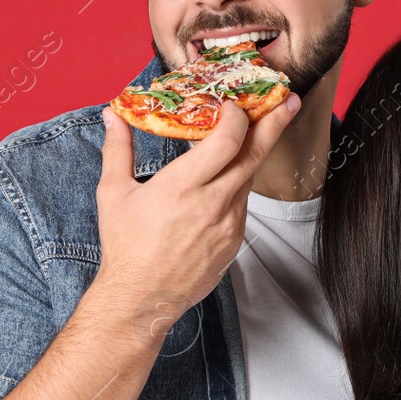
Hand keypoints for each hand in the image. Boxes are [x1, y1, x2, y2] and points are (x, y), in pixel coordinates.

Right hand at [90, 94, 300, 341]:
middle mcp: (212, 204)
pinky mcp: (234, 241)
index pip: (228, 140)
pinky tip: (228, 177)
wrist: (141, 299)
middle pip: (255, 154)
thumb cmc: (125, 246)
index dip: (237, 116)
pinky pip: (242, 203)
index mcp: (182, 187)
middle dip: (275, 123)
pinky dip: (238, 184)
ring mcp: (228, 224)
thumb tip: (111, 115)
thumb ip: (117, 149)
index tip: (233, 103)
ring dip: (253, 153)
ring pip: (249, 178)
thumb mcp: (113, 193)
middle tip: (289, 100)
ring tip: (260, 130)